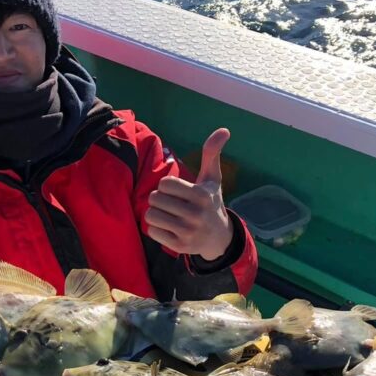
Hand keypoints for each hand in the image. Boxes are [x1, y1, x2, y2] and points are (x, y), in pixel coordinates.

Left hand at [145, 128, 233, 260]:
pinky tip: (168, 228)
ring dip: (155, 213)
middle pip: (155, 199)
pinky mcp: (179, 246)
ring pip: (150, 215)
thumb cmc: (211, 203)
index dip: (166, 186)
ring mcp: (187, 232)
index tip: (176, 191)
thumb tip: (224, 130)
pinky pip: (152, 232)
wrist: (219, 238)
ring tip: (166, 214)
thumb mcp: (212, 179)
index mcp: (201, 195)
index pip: (164, 184)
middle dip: (159, 199)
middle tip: (170, 204)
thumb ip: (212, 154)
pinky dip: (156, 229)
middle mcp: (195, 215)